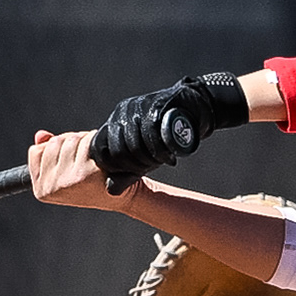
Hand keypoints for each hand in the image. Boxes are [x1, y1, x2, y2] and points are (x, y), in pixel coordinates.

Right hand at [29, 130, 136, 211]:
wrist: (126, 196)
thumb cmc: (96, 183)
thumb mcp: (67, 171)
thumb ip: (49, 153)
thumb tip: (40, 135)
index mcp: (42, 189)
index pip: (36, 151)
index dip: (54, 148)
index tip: (70, 160)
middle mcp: (52, 187)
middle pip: (54, 143)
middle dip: (72, 143)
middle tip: (87, 159)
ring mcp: (68, 180)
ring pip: (70, 139)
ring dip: (85, 142)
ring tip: (96, 159)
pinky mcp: (86, 172)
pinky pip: (86, 141)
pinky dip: (96, 142)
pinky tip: (103, 158)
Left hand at [92, 73, 249, 186]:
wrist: (194, 107)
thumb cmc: (165, 136)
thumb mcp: (144, 157)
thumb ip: (127, 172)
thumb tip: (110, 190)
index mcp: (113, 125)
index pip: (100, 150)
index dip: (117, 168)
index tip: (137, 171)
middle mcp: (121, 114)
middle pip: (118, 150)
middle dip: (137, 165)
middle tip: (153, 166)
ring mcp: (136, 107)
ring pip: (134, 143)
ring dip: (150, 159)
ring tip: (163, 160)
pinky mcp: (155, 104)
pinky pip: (152, 132)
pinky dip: (161, 150)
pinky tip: (168, 156)